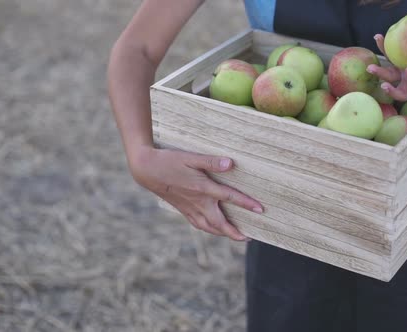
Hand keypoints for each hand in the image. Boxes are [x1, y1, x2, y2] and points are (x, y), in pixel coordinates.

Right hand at [129, 146, 262, 240]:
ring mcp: (189, 209)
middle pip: (220, 223)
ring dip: (223, 234)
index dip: (246, 204)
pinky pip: (199, 225)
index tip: (260, 210)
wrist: (146, 170)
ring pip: (209, 227)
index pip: (229, 198)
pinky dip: (210, 230)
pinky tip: (214, 229)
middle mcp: (198, 203)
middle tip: (249, 237)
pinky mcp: (183, 210)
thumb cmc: (169, 161)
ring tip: (236, 236)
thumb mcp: (191, 157)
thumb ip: (211, 162)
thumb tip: (231, 164)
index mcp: (203, 189)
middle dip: (235, 233)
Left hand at [367, 29, 406, 101]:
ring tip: (370, 67)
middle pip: (400, 92)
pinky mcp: (394, 60)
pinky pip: (386, 55)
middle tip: (384, 85)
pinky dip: (381, 47)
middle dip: (391, 91)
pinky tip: (378, 37)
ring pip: (388, 77)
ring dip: (379, 73)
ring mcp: (401, 71)